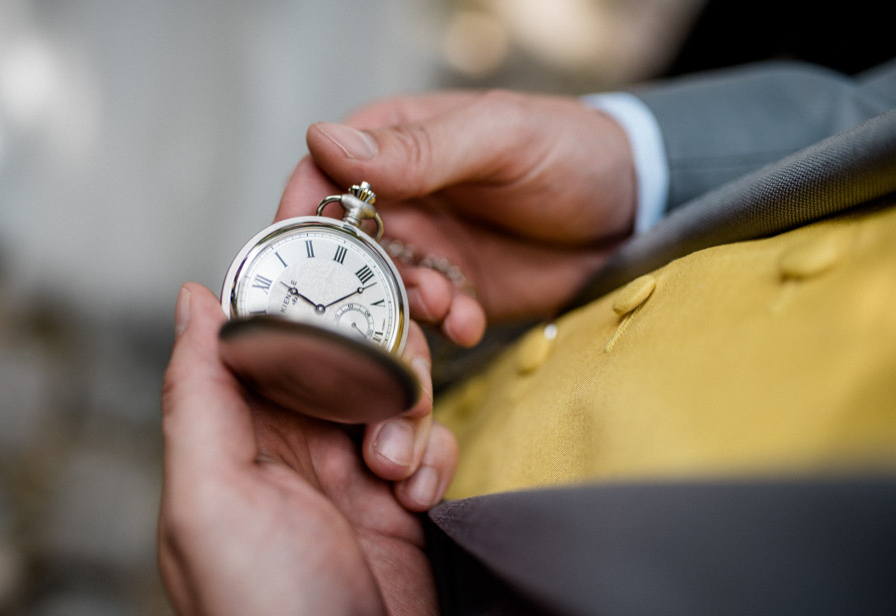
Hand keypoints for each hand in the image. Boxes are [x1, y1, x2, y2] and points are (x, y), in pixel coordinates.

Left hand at [159, 283, 457, 614]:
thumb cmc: (264, 606)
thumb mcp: (212, 495)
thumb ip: (200, 392)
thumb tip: (195, 299)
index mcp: (236, 428)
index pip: (271, 333)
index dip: (308, 301)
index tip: (348, 279)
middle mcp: (292, 440)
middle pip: (345, 352)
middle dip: (378, 360)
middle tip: (387, 392)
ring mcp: (349, 468)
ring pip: (394, 388)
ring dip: (408, 415)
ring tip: (393, 469)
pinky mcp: (398, 495)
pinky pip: (429, 440)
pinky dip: (433, 457)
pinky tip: (415, 497)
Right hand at [277, 90, 636, 344]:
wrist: (632, 208)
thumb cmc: (570, 150)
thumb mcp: (498, 138)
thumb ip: (418, 148)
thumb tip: (325, 141)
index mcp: (392, 148)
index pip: (319, 180)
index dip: (300, 221)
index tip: (298, 260)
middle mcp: (397, 203)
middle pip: (342, 250)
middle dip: (354, 284)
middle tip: (381, 304)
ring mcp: (425, 252)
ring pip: (381, 294)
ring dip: (406, 310)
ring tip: (450, 305)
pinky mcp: (455, 293)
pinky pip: (429, 322)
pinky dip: (445, 326)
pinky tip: (472, 320)